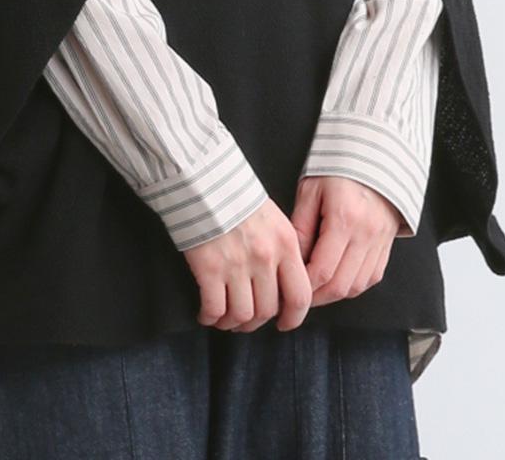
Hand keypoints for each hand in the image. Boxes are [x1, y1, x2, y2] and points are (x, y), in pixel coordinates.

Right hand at [182, 197, 312, 333]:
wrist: (204, 179)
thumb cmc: (237, 196)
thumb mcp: (273, 218)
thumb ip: (282, 250)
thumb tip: (281, 283)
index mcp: (286, 244)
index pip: (300, 295)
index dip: (293, 318)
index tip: (284, 323)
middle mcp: (265, 258)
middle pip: (267, 309)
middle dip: (256, 322)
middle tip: (247, 320)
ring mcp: (236, 265)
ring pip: (242, 315)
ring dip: (233, 324)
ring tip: (225, 319)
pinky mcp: (209, 268)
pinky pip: (214, 308)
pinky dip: (210, 318)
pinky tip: (206, 314)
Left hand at [290, 176, 403, 306]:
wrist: (374, 156)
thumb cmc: (337, 170)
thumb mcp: (310, 191)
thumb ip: (300, 227)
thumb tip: (293, 261)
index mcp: (344, 218)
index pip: (323, 270)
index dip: (304, 287)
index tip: (289, 289)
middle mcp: (366, 234)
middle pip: (341, 285)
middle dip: (317, 297)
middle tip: (299, 298)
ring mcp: (380, 241)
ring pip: (357, 286)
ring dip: (335, 294)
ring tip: (315, 291)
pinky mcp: (387, 245)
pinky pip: (371, 278)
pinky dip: (353, 285)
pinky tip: (337, 280)